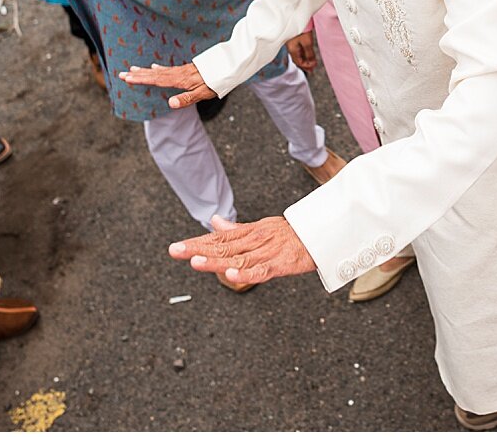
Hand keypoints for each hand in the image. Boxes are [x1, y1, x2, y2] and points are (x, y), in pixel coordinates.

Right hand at [118, 59, 216, 107]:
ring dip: (145, 70)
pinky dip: (158, 68)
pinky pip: (167, 69)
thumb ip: (186, 99)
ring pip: (159, 70)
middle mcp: (178, 73)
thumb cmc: (216, 82)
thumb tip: (170, 103)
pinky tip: (155, 67)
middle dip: (138, 74)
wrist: (229, 67)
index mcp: (179, 80)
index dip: (141, 79)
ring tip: (133, 69)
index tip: (127, 78)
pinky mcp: (186, 69)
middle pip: (154, 74)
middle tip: (122, 73)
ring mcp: (182, 70)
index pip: (156, 80)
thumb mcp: (203, 94)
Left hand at [169, 214, 316, 284]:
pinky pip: (260, 270)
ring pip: (237, 259)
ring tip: (196, 262)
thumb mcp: (261, 227)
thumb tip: (214, 221)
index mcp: (249, 233)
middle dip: (197, 249)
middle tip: (176, 251)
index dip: (196, 242)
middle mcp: (254, 241)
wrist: (321, 234)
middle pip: (222, 247)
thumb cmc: (290, 233)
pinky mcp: (279, 264)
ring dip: (215, 261)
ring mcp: (266, 252)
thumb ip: (236, 229)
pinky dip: (245, 274)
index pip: (218, 238)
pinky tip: (230, 275)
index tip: (176, 247)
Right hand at [285, 31, 317, 71]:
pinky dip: (302, 53)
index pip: (299, 62)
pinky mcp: (292, 39)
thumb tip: (312, 63)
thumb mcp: (307, 41)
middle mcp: (290, 48)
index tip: (314, 65)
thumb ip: (309, 53)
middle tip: (312, 69)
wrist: (293, 16)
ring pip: (297, 54)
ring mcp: (290, 43)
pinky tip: (305, 53)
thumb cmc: (300, 27)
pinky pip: (297, 49)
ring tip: (310, 62)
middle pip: (297, 59)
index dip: (307, 65)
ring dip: (304, 59)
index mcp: (292, 50)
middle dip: (305, 64)